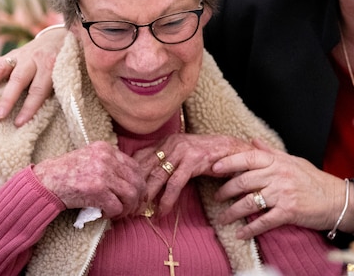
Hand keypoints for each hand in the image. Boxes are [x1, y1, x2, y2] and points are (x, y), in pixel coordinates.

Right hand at [0, 26, 65, 125]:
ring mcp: (19, 55)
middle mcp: (34, 59)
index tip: (20, 123)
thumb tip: (45, 116)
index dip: (30, 107)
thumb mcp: (64, 75)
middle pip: (19, 79)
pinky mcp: (9, 54)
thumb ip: (55, 90)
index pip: (39, 89)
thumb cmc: (62, 65)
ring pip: (1, 68)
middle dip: (8, 98)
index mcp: (50, 66)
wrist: (58, 39)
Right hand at [32, 140, 145, 218]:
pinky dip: (113, 214)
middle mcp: (107, 158)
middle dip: (137, 198)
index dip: (139, 183)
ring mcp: (102, 173)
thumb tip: (131, 180)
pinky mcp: (97, 190)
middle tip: (131, 209)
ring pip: (130, 194)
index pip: (135, 166)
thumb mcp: (90, 157)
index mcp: (106, 148)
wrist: (46, 181)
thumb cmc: (67, 172)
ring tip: (119, 213)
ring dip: (127, 208)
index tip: (136, 195)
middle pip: (137, 180)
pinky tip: (105, 214)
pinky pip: (116, 206)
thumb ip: (109, 163)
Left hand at [134, 133, 253, 215]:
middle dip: (136, 189)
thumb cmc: (205, 154)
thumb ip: (165, 161)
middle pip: (145, 167)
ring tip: (141, 212)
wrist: (229, 148)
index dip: (130, 175)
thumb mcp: (181, 153)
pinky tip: (162, 211)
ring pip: (158, 176)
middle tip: (128, 207)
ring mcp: (182, 151)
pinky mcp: (193, 160)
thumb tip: (147, 179)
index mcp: (165, 141)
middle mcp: (171, 143)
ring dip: (148, 197)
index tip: (124, 192)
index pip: (139, 157)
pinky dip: (167, 199)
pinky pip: (175, 184)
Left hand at [211, 138, 353, 238]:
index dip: (228, 162)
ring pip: (249, 202)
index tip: (213, 168)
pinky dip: (249, 229)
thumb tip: (253, 141)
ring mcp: (282, 194)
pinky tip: (240, 234)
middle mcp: (278, 175)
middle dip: (225, 190)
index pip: (247, 158)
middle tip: (216, 197)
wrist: (336, 200)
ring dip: (232, 212)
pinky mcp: (287, 212)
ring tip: (223, 218)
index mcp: (278, 161)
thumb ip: (271, 152)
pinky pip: (263, 221)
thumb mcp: (293, 160)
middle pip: (243, 181)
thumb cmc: (314, 180)